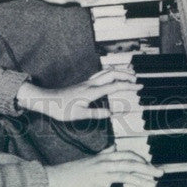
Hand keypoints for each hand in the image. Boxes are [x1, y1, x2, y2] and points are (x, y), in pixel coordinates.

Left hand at [18, 68, 138, 121]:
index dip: (128, 86)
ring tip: (129, 73)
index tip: (139, 87)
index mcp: (92, 92)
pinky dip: (110, 73)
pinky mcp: (85, 83)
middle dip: (127, 75)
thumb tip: (111, 113)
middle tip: (137, 80)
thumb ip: (96, 114)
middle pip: (113, 74)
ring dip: (119, 72)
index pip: (115, 86)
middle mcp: (91, 84)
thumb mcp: (79, 115)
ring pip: (106, 72)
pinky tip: (112, 76)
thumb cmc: (62, 109)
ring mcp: (88, 82)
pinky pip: (101, 74)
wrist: (48, 100)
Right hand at [45, 146, 161, 186]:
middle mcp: (105, 164)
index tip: (151, 166)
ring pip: (125, 177)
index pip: (128, 155)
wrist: (58, 178)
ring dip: (140, 182)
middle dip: (147, 169)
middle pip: (130, 165)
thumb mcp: (92, 159)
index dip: (141, 160)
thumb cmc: (76, 170)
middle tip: (160, 174)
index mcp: (105, 157)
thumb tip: (113, 146)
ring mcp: (101, 176)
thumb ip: (104, 153)